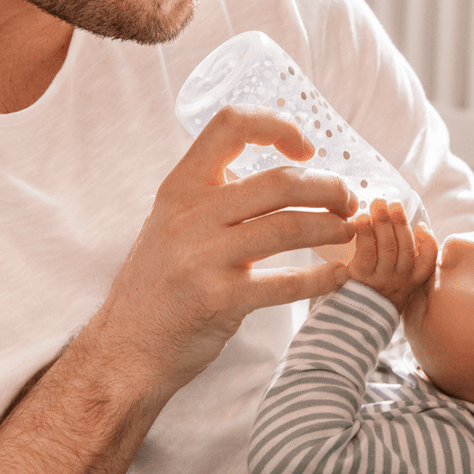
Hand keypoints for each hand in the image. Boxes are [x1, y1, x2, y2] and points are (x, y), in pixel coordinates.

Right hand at [94, 105, 358, 396]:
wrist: (125, 348)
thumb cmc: (158, 282)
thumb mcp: (170, 222)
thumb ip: (211, 196)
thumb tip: (280, 172)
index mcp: (179, 187)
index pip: (230, 125)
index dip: (277, 126)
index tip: (306, 149)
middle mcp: (190, 215)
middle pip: (280, 180)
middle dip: (329, 187)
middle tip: (347, 201)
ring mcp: (204, 257)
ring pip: (289, 225)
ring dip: (331, 227)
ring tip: (347, 232)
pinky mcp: (220, 300)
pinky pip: (286, 282)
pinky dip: (322, 278)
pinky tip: (339, 276)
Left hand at [347, 198, 436, 314]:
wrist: (348, 328)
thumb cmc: (369, 302)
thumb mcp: (391, 290)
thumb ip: (396, 267)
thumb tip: (390, 230)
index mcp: (410, 283)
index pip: (428, 262)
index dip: (428, 242)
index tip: (421, 226)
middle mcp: (399, 281)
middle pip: (406, 246)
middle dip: (400, 221)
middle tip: (393, 203)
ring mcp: (381, 280)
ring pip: (389, 247)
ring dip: (383, 222)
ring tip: (378, 204)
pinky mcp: (361, 279)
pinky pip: (366, 252)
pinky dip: (365, 233)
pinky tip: (361, 220)